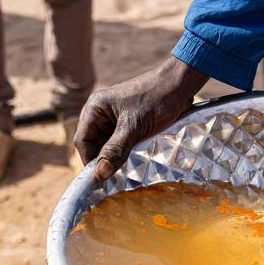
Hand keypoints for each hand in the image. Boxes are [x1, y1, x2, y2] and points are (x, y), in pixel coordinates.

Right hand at [74, 57, 209, 182]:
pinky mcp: (129, 124)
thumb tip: (99, 174)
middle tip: (115, 178)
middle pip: (95, 145)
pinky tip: (135, 161)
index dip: (90, 160)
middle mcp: (102, 113)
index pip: (83, 141)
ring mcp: (116, 119)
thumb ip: (115, 151)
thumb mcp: (134, 127)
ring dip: (116, 158)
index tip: (100, 179)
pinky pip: (122, 144)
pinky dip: (126, 153)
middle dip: (104, 160)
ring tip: (127, 169)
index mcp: (96, 108)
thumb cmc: (156, 99)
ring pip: (109, 146)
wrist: (180, 85)